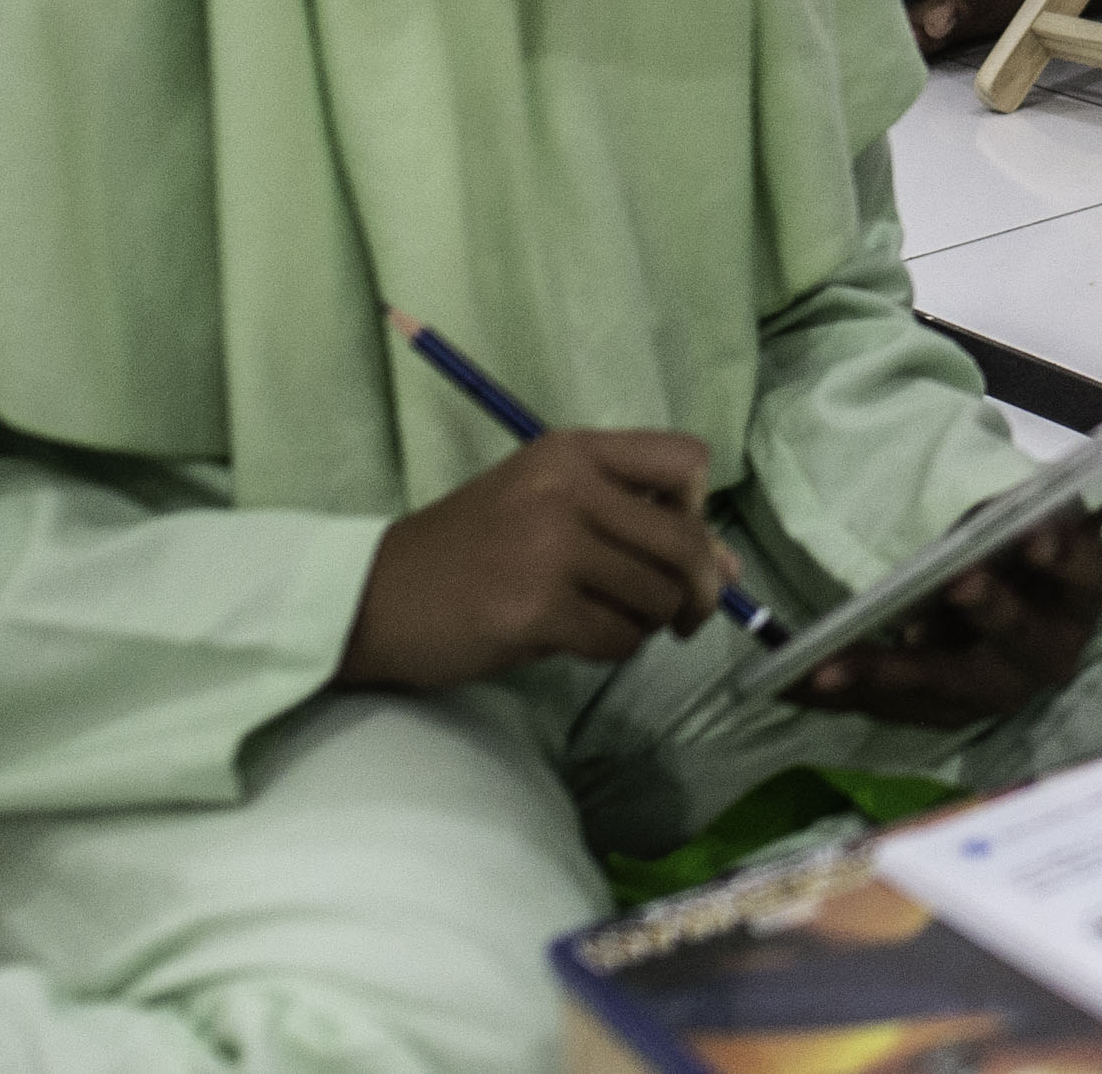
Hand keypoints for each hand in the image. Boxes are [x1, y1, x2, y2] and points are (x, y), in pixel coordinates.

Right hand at [342, 429, 730, 691]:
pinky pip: (618, 639)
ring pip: (657, 596)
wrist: (372, 597)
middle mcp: (566, 488)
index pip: (685, 460)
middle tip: (684, 616)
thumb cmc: (467, 551)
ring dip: (649, 623)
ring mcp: (550, 548)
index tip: (677, 540)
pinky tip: (580, 641)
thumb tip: (729, 566)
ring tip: (611, 622)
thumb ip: (632, 523)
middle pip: (684, 540)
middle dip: (699, 588)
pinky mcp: (535, 609)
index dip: (698, 509)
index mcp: (572, 451)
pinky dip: (614, 650)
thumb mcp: (545, 506)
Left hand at [788, 461, 1101, 725]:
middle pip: (1014, 639)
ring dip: (885, 676)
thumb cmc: (1029, 554)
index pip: (1082, 573)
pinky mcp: (942, 710)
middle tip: (953, 585)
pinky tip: (792, 687)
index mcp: (1083, 594)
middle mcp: (1046, 652)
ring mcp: (991, 688)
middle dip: (982, 614)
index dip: (1058, 557)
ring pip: (943, 684)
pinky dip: (842, 695)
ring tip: (830, 669)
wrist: (1008, 608)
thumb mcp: (1060, 515)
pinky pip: (891, 705)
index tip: (1031, 538)